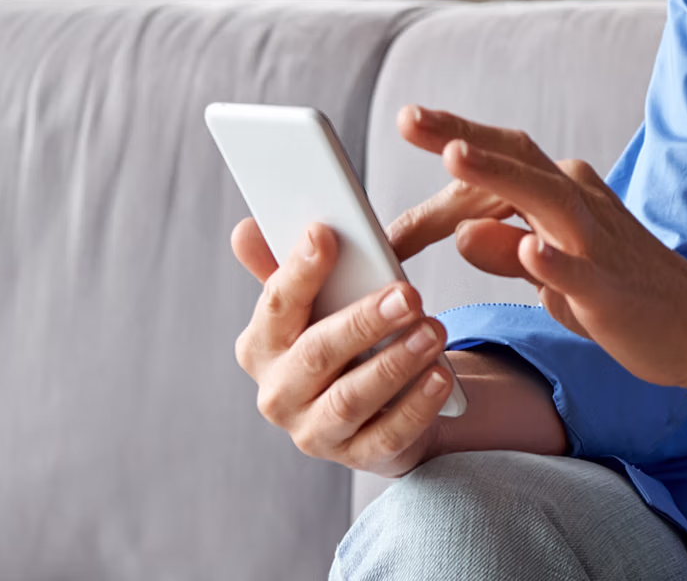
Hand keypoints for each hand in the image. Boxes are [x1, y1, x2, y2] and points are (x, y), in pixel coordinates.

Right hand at [229, 219, 454, 477]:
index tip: (326, 234)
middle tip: (408, 294)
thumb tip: (246, 230)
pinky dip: (416, 406)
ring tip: (434, 331)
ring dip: (395, 363)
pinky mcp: (358, 457)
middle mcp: (279, 394)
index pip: (276, 306)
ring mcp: (315, 432)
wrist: (376, 409)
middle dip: (363, 321)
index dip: (299, 270)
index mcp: (262, 347)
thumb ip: (288, 269)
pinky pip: (388, 435)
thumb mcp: (317, 306)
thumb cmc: (342, 344)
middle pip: (317, 354)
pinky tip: (440, 377)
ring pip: (351, 399)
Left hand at [397, 104, 686, 390]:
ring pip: (545, 199)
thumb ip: (507, 250)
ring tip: (453, 156)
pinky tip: (527, 250)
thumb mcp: (552, 273)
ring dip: (500, 176)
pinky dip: (553, 259)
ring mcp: (598, 245)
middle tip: (409, 117)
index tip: (408, 125)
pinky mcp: (611, 290)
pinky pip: (579, 272)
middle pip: (517, 160)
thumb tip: (461, 232)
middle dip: (461, 135)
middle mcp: (581, 205)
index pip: (501, 163)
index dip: (450, 150)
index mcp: (565, 194)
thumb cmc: (624, 297)